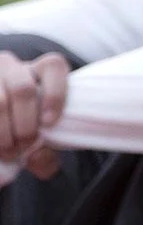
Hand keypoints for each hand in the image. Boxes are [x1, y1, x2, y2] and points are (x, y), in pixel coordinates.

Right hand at [0, 51, 68, 178]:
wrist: (1, 125)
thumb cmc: (24, 130)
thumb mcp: (38, 140)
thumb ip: (46, 155)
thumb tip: (37, 157)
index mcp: (39, 70)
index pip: (54, 67)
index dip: (55, 94)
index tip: (50, 123)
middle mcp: (12, 66)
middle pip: (23, 89)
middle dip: (25, 125)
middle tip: (25, 147)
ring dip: (3, 133)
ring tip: (8, 153)